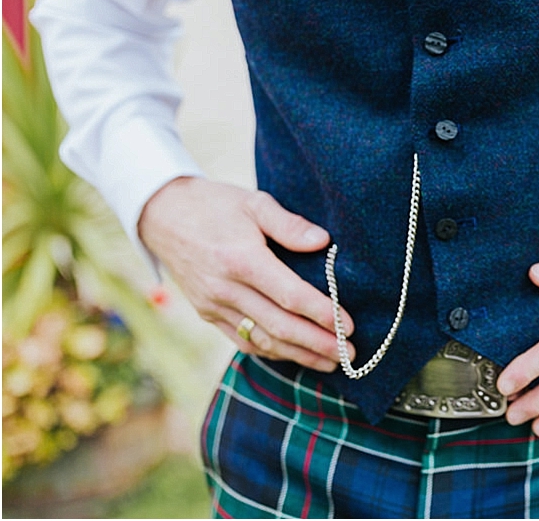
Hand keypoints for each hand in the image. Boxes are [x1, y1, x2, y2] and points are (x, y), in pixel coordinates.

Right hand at [137, 176, 354, 371]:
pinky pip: (243, 340)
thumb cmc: (216, 205)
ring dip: (299, 355)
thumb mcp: (254, 202)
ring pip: (262, 340)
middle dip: (318, 344)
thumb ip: (289, 224)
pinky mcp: (206, 314)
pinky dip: (272, 352)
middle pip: (279, 326)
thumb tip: (323, 241)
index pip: (290, 296)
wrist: (162, 216)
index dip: (321, 314)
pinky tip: (297, 356)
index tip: (348, 326)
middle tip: (349, 354)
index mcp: (241, 259)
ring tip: (331, 362)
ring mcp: (213, 305)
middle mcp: (225, 288)